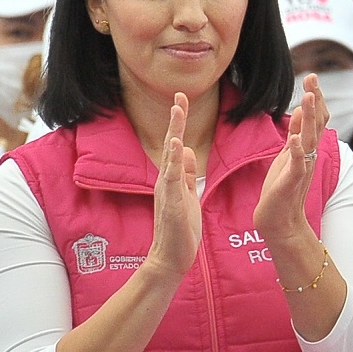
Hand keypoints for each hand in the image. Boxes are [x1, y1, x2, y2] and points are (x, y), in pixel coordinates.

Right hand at [146, 94, 202, 278]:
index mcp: (172, 178)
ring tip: (178, 109)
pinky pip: (171, 179)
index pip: (176, 144)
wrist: (171, 257)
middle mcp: (166, 180)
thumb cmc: (180, 228)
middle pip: (171, 143)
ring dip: (174, 132)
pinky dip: (172, 161)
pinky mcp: (170, 203)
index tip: (182, 99)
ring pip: (169, 156)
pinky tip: (175, 145)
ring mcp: (166, 191)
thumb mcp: (186, 194)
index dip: (179, 122)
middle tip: (180, 94)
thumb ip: (184, 173)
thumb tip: (183, 149)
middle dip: (176, 119)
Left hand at [255, 73, 327, 247]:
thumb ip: (294, 137)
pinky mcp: (292, 181)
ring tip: (308, 97)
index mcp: (306, 147)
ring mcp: (302, 167)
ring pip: (310, 138)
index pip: (315, 118)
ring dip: (309, 118)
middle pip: (317, 123)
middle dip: (315, 99)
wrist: (280, 220)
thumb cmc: (281, 189)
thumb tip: (297, 115)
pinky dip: (298, 151)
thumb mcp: (287, 157)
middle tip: (312, 78)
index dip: (315, 98)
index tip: (311, 78)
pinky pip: (297, 164)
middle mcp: (309, 154)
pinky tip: (295, 139)